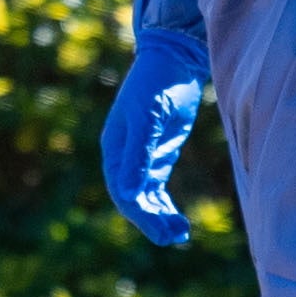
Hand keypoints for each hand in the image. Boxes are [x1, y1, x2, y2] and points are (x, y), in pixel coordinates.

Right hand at [100, 31, 209, 246]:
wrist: (175, 59)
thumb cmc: (158, 84)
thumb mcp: (150, 118)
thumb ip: (141, 155)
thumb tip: (129, 194)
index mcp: (115, 149)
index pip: (123, 191)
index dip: (140, 213)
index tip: (160, 230)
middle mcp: (124, 157)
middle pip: (133, 200)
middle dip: (152, 221)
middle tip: (174, 237)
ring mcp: (141, 158)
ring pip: (146, 199)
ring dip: (160, 218)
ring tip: (180, 234)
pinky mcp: (158, 156)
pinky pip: (157, 190)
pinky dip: (166, 207)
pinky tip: (179, 222)